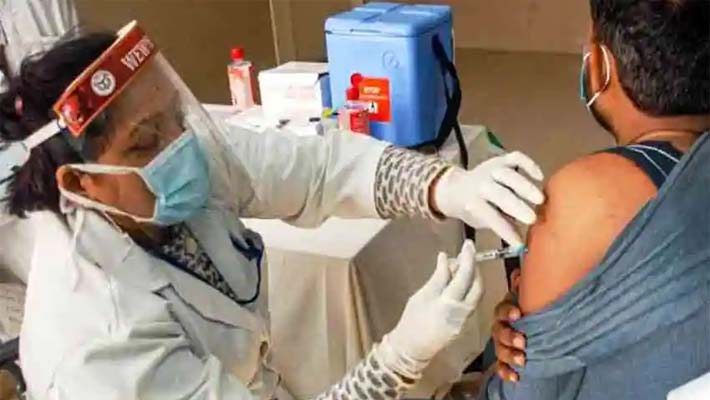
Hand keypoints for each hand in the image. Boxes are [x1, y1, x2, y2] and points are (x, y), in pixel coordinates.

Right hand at [386, 240, 482, 362]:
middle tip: (467, 253)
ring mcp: (465, 319)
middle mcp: (461, 312)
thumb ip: (438, 277)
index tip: (468, 245)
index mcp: (448, 303)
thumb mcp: (422, 295)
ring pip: (476, 294)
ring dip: (472, 277)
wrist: (412, 347)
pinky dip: (468, 288)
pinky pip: (471, 301)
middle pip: (476, 285)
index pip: (464, 276)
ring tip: (460, 265)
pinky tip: (458, 281)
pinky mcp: (464, 323)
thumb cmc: (412, 320)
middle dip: (474, 267)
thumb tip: (446, 258)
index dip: (468, 259)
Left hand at [433, 152, 543, 246]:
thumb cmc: (474, 209)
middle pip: (500, 194)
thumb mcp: (481, 221)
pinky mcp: (500, 160)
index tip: (519, 242)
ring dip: (525, 187)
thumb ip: (501, 225)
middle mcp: (481, 184)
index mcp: (474, 202)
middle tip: (533, 218)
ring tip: (540, 199)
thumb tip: (521, 241)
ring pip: (508, 175)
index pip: (490, 217)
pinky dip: (528, 164)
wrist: (457, 187)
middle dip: (517, 207)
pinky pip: (515, 158)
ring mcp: (491, 169)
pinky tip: (539, 176)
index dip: (505, 230)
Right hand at [492, 270, 525, 382]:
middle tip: (522, 341)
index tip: (518, 314)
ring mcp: (502, 344)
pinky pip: (501, 366)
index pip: (502, 310)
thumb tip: (520, 272)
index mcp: (506, 311)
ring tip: (522, 360)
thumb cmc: (528, 310)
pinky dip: (506, 372)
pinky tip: (515, 377)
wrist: (532, 328)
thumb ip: (523, 285)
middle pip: (499, 332)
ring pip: (500, 350)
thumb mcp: (527, 296)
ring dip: (509, 355)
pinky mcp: (505, 359)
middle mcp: (501, 327)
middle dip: (509, 337)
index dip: (508, 311)